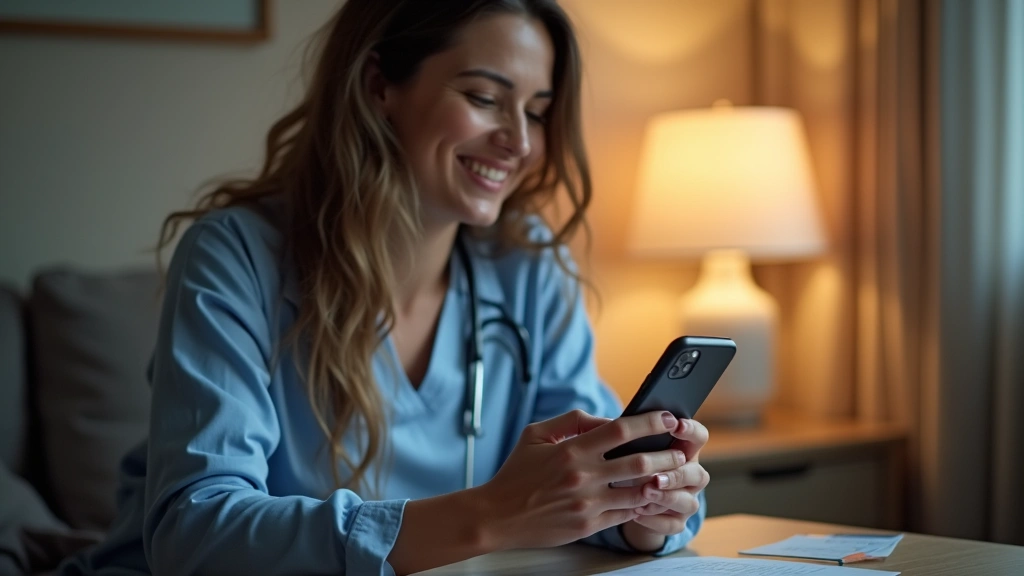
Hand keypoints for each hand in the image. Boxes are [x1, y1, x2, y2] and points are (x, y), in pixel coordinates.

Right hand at [476, 409, 687, 550]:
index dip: (649, 422)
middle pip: (638, 462)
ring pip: (639, 490)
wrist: (497, 515)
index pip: (620, 430)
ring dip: (661, 481)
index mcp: (571, 450)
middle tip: (681, 450)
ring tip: (674, 474)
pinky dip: (643, 503)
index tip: (667, 419)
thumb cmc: (516, 472)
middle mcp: (583, 476)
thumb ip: (573, 420)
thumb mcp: (536, 434)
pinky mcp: (588, 525)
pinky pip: (626, 513)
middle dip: (666, 454)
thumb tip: (607, 418)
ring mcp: (588, 504)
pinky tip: (653, 496)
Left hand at [620, 418, 709, 550]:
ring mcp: (685, 500)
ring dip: (667, 498)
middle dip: (677, 475)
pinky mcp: (676, 521)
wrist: (623, 500)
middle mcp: (690, 475)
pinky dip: (655, 520)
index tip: (675, 425)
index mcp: (682, 450)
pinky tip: (636, 513)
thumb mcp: (622, 446)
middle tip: (656, 477)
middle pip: (698, 474)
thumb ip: (621, 434)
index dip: (691, 430)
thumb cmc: (624, 463)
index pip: (698, 436)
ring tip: (644, 494)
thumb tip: (609, 425)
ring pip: (689, 502)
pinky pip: (673, 524)